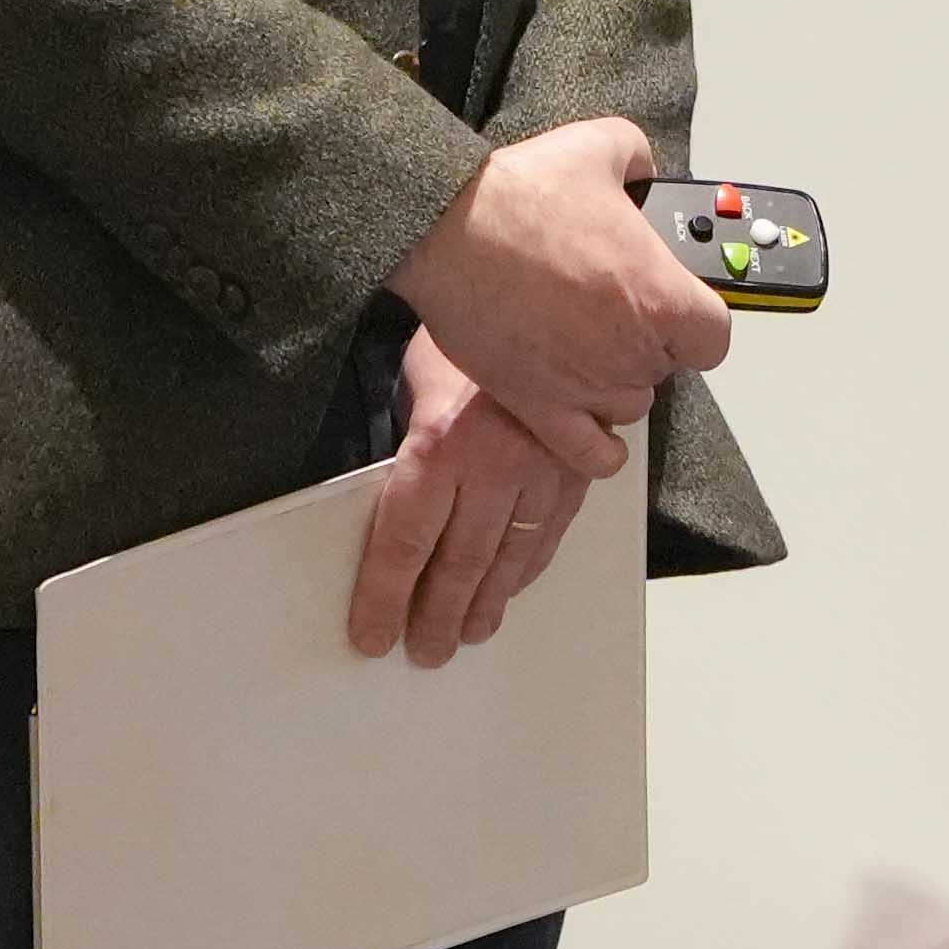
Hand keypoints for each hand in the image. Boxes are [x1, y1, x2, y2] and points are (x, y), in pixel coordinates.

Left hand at [350, 333, 597, 662]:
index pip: (405, 541)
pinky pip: (549, 536)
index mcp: (444, 444)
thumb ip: (413, 434)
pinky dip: (526, 571)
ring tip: (466, 635)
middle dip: (434, 615)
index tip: (372, 635)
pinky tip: (509, 590)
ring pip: (507, 559)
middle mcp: (494, 467)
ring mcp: (542, 474)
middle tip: (422, 650)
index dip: (385, 597)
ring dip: (483, 605)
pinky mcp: (576, 473)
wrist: (563, 298)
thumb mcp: (421, 375)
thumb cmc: (475, 329)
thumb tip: (397, 486)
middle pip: (456, 564)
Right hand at [382, 115, 729, 451]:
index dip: (697, 321)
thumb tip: (644, 170)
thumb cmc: (521, 193)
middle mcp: (632, 349)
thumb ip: (639, 159)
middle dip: (647, 342)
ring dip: (618, 384)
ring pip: (630, 406)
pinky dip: (599, 451)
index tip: (675, 305)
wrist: (448, 227)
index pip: (715, 335)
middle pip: (668, 368)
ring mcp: (586, 384)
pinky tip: (597, 433)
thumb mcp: (601, 146)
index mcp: (661, 294)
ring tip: (590, 350)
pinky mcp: (539, 406)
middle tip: (612, 310)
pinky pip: (588, 453)